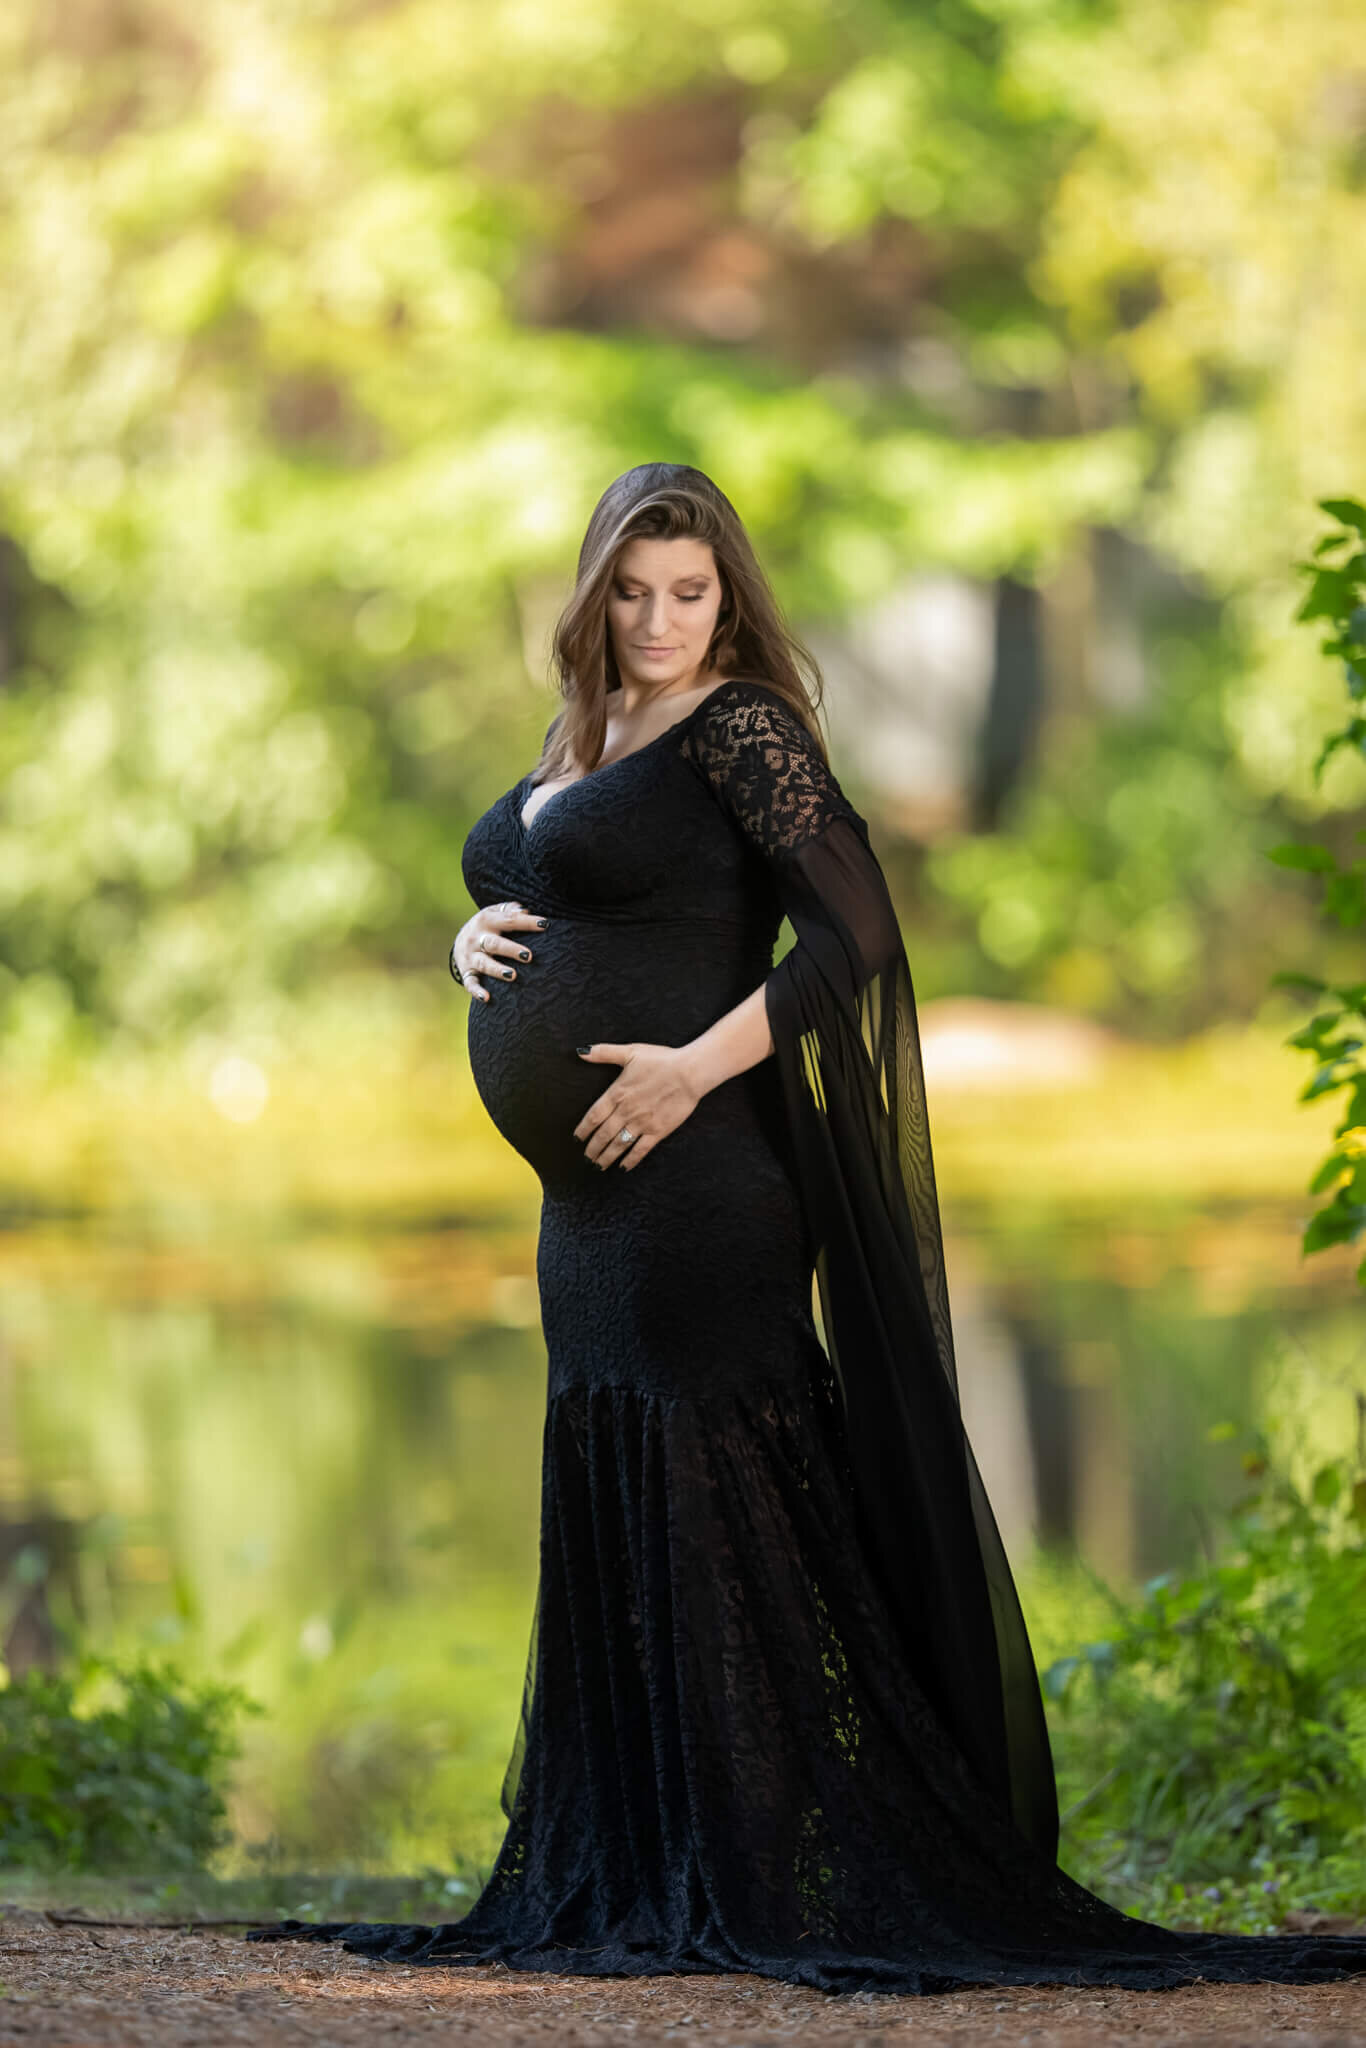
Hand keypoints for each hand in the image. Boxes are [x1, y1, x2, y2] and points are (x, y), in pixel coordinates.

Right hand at [449, 901, 546, 1001]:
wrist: (459, 940)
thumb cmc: (487, 926)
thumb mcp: (494, 913)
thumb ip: (509, 910)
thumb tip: (524, 911)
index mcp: (487, 920)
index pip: (509, 921)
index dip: (527, 922)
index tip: (544, 925)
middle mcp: (477, 938)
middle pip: (494, 944)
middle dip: (511, 950)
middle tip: (529, 956)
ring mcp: (471, 956)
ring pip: (484, 964)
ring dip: (498, 970)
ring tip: (513, 975)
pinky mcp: (466, 972)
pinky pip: (470, 983)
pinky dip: (477, 991)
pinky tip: (486, 998)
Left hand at [573, 1042, 702, 1171]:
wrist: (689, 1072)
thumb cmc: (661, 1060)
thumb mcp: (630, 1052)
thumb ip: (604, 1053)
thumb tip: (581, 1052)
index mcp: (617, 1093)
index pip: (594, 1116)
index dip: (584, 1129)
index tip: (577, 1138)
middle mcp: (626, 1111)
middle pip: (603, 1134)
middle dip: (593, 1148)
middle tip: (586, 1158)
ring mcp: (642, 1123)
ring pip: (618, 1145)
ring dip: (607, 1157)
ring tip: (598, 1166)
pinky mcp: (658, 1131)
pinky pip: (640, 1150)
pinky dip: (630, 1160)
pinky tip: (623, 1167)